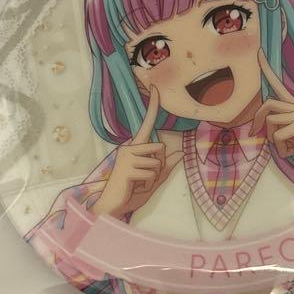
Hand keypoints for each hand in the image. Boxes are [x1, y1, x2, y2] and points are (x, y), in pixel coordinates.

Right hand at [93, 86, 182, 218]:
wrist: (113, 207)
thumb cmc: (131, 192)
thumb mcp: (153, 180)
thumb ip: (166, 167)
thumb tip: (181, 152)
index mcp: (135, 147)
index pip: (146, 124)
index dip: (152, 107)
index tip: (155, 87)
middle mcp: (129, 147)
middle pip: (161, 149)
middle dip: (159, 167)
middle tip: (142, 179)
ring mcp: (127, 156)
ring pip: (158, 162)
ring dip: (152, 178)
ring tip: (137, 183)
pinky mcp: (127, 167)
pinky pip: (152, 174)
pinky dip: (148, 184)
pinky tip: (134, 186)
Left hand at [252, 49, 293, 164]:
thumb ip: (279, 126)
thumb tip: (260, 130)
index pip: (278, 84)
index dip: (268, 69)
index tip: (260, 52)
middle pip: (268, 104)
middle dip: (257, 119)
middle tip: (252, 133)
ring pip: (271, 123)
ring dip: (273, 140)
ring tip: (287, 146)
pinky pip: (277, 137)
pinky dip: (282, 150)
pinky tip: (293, 152)